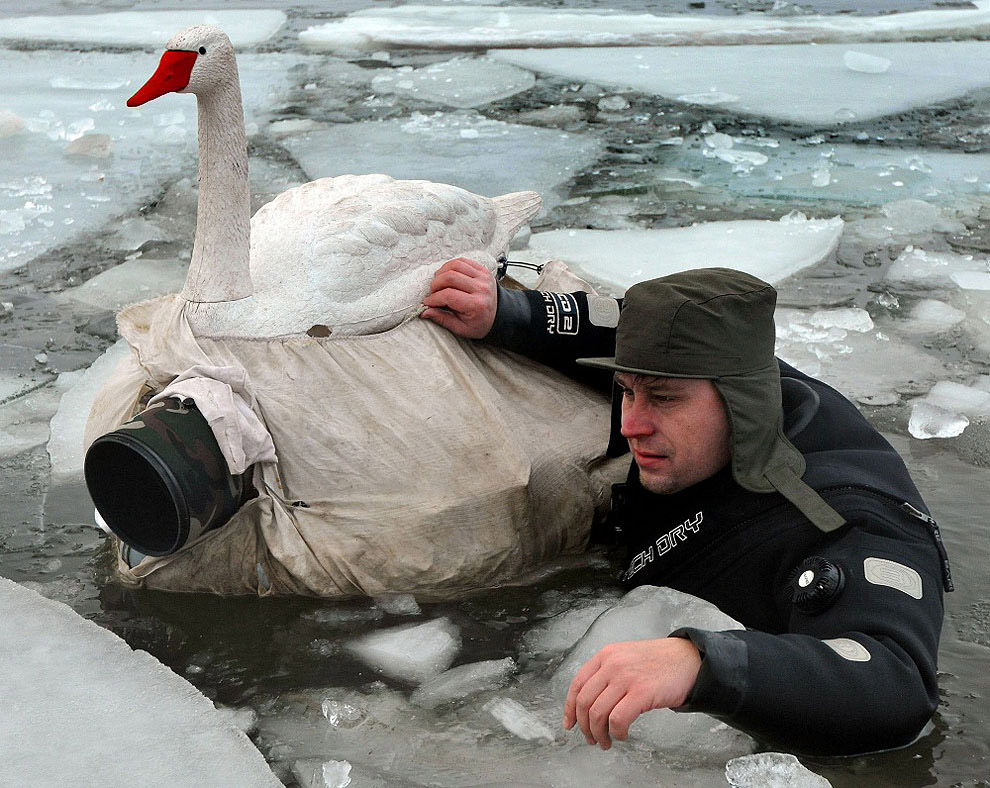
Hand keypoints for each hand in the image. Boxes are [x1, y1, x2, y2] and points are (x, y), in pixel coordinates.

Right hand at [421, 257, 497, 338]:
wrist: (498, 315)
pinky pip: (463, 261)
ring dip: (441, 273)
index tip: (428, 302)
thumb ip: (443, 319)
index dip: (434, 298)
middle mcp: (481, 288)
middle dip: (435, 285)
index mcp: (476, 304)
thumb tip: (425, 312)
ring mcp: (483, 277)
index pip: (448, 295)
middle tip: (433, 293)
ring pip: (455, 265)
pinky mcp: (483, 270)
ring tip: (439, 283)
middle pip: (450, 277)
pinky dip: (451, 266)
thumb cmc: (479, 323)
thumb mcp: (461, 328)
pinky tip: (447, 275)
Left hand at [562, 637, 701, 749]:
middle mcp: (612, 664)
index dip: (569, 708)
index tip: (569, 723)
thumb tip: (589, 702)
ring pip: (597, 713)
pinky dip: (616, 732)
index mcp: (605, 655)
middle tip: (590, 738)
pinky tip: (622, 735)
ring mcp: (626, 677)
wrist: (688, 658)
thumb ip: (607, 672)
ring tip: (606, 741)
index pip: (577, 684)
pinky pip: (618, 719)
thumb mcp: (625, 656)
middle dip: (584, 726)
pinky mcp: (641, 692)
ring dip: (598, 734)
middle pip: (584, 702)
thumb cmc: (659, 662)